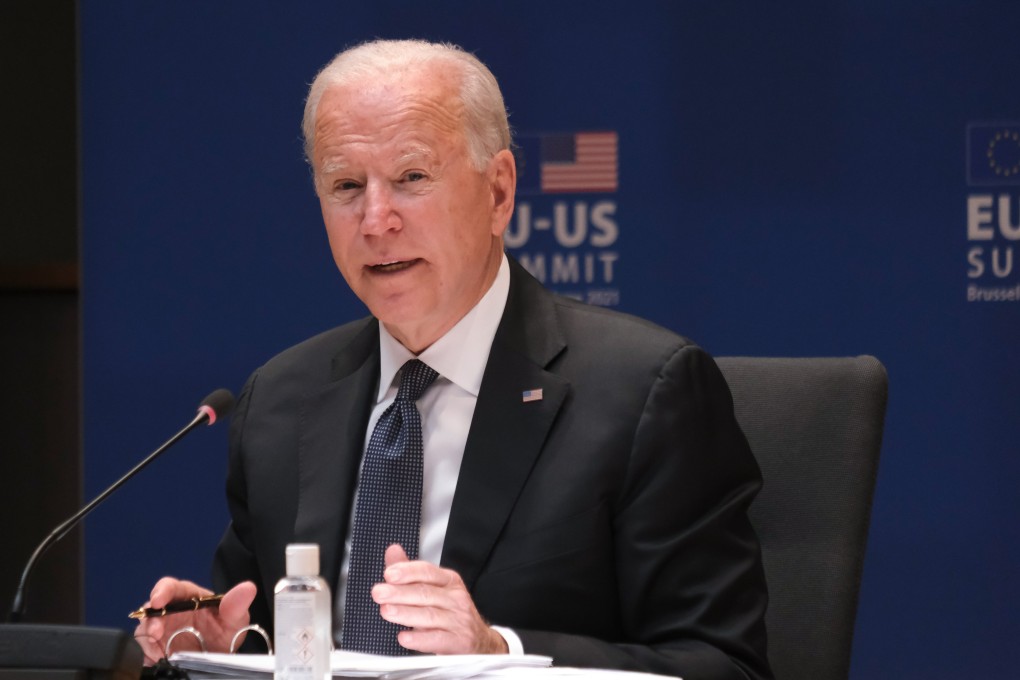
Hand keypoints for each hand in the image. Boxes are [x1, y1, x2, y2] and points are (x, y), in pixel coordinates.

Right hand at [133, 578, 256, 664]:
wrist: (221, 659)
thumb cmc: (226, 633)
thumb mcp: (235, 620)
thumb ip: (237, 605)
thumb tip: (248, 587)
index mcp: (188, 598)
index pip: (171, 587)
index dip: (162, 590)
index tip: (158, 599)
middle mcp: (171, 612)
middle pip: (151, 609)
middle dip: (150, 619)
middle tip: (155, 631)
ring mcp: (161, 631)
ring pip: (145, 630)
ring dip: (147, 639)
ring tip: (158, 649)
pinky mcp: (156, 649)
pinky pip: (145, 650)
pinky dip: (148, 654)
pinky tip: (158, 658)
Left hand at [372, 544, 507, 654]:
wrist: (479, 641)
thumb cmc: (451, 613)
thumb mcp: (435, 589)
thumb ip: (411, 572)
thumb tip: (393, 551)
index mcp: (449, 581)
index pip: (428, 572)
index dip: (408, 572)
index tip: (389, 574)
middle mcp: (455, 598)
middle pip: (426, 593)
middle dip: (400, 593)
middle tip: (379, 593)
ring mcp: (458, 620)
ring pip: (430, 615)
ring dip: (406, 613)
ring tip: (386, 611)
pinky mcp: (459, 642)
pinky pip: (437, 639)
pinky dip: (419, 639)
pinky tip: (404, 637)